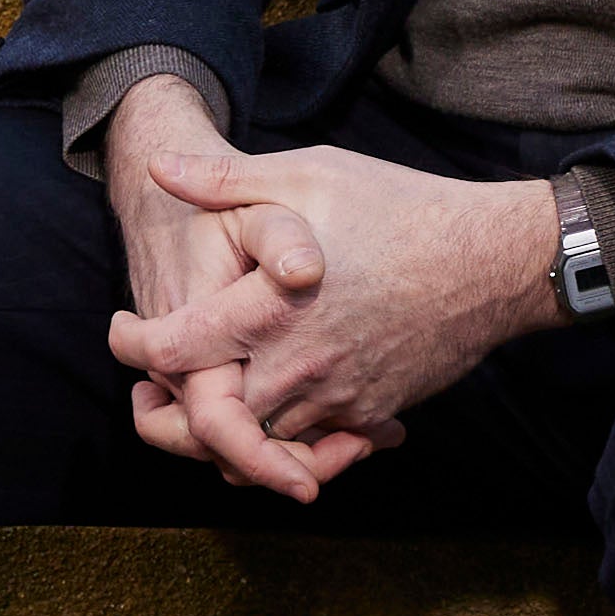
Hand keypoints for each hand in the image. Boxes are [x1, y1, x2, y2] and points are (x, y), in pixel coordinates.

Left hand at [111, 147, 562, 465]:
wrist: (493, 261)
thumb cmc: (397, 208)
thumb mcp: (305, 175)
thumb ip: (225, 180)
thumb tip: (160, 169)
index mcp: (271, 308)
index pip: (175, 350)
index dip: (133, 347)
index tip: (121, 330)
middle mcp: (299, 365)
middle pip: (209, 417)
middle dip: (169, 410)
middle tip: (147, 390)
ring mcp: (340, 397)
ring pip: (260, 441)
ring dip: (226, 429)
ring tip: (202, 396)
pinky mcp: (373, 414)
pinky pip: (315, 445)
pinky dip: (286, 438)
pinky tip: (274, 407)